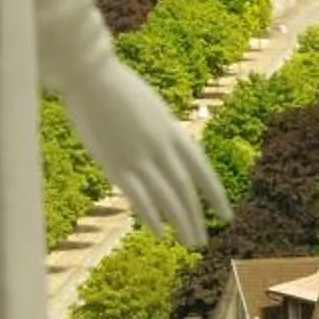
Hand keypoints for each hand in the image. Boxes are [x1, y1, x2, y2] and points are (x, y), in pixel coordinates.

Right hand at [60, 63, 230, 249]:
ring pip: (168, 197)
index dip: (216, 195)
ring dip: (181, 222)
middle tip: (203, 241)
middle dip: (197, 217)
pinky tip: (161, 234)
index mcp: (173, 132)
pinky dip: (152, 216)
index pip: (202, 170)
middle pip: (186, 189)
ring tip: (189, 243)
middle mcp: (162, 147)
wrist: (90, 76)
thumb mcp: (151, 110)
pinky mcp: (116, 164)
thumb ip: (161, 134)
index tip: (227, 215)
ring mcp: (140, 156)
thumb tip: (168, 153)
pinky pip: (139, 196)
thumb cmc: (117, 89)